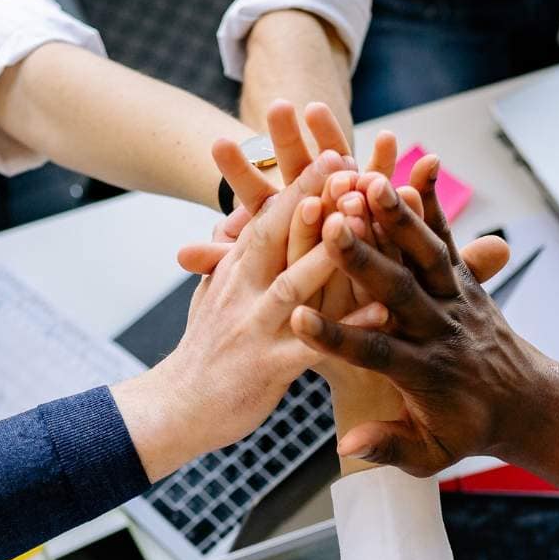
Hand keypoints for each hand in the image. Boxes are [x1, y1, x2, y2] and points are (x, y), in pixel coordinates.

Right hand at [111, 152, 382, 479]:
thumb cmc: (205, 352)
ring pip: (295, 282)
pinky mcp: (267, 369)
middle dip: (313, 196)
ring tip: (363, 218)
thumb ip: (229, 256)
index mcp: (235, 270)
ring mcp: (254, 328)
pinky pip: (313, 345)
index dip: (301, 183)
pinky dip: (347, 327)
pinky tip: (383, 311)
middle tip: (349, 162)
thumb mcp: (212, 293)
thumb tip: (239, 220)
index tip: (335, 150)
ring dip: (329, 249)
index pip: (267, 217)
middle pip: (278, 235)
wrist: (175, 409)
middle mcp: (242, 291)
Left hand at [180, 100, 395, 274]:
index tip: (217, 144)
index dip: (238, 169)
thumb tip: (180, 255)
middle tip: (275, 108)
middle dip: (285, 137)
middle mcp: (312, 194)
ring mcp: (347, 192)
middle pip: (295, 163)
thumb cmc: (296, 288)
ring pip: (338, 159)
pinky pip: (385, 179)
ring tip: (318, 111)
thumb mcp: (259, 277)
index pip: (254, 189)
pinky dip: (388, 161)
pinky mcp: (381, 200)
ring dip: (329, 136)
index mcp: (279, 212)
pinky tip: (390, 139)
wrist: (345, 300)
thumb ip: (225, 261)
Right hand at [312, 159, 507, 471]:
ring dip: (399, 216)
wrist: (529, 403)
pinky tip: (417, 167)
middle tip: (334, 225)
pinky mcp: (466, 281)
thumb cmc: (467, 431)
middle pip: (399, 291)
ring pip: (426, 254)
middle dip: (365, 258)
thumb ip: (389, 447)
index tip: (297, 318)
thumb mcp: (431, 455)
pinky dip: (434, 206)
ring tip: (372, 179)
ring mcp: (457, 300)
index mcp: (424, 373)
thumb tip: (348, 448)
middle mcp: (441, 329)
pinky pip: (449, 239)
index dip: (336, 337)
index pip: (374, 353)